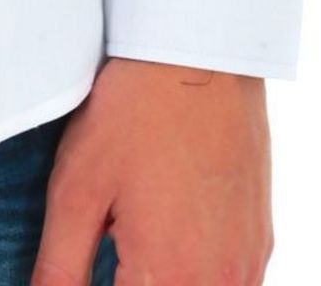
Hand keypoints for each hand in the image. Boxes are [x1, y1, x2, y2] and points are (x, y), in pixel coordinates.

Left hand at [32, 58, 271, 285]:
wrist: (201, 58)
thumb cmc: (133, 116)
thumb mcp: (77, 190)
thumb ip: (60, 268)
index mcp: (168, 279)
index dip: (96, 284)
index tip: (101, 252)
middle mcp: (219, 284)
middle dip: (134, 279)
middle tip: (112, 242)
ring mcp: (247, 266)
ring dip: (163, 278)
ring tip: (136, 239)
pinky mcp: (261, 242)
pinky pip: (230, 284)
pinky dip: (196, 274)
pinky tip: (169, 234)